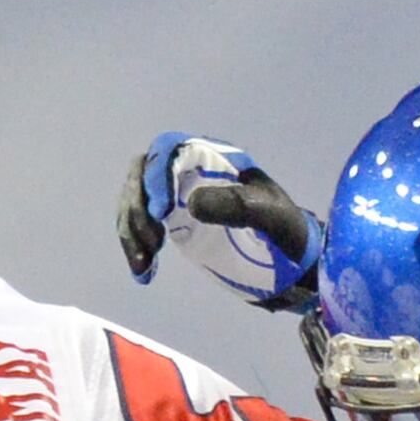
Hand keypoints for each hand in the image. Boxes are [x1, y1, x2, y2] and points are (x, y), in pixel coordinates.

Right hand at [116, 133, 321, 310]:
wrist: (290, 261)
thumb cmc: (286, 232)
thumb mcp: (269, 216)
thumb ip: (235, 206)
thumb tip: (190, 204)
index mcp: (215, 159)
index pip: (171, 149)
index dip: (157, 175)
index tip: (161, 213)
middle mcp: (192, 172)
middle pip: (143, 172)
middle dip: (137, 205)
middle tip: (152, 242)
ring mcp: (179, 198)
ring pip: (135, 200)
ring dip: (130, 229)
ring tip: (146, 261)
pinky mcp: (173, 224)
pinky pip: (139, 226)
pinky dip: (133, 247)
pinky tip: (144, 271)